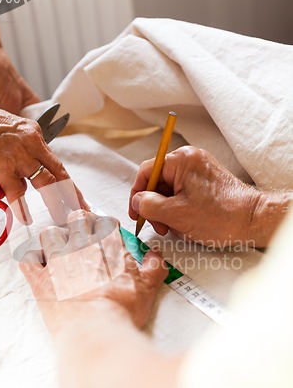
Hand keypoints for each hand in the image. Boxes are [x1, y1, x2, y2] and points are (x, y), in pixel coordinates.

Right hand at [0, 92, 86, 222]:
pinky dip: (22, 207)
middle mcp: (31, 144)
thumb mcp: (9, 135)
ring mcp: (18, 155)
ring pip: (46, 183)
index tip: (78, 198)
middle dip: (72, 195)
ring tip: (61, 218)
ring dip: (55, 203)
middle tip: (81, 212)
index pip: (56, 164)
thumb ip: (20, 154)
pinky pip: (17, 191)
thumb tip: (23, 177)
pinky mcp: (2, 166)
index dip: (69, 184)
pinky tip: (26, 218)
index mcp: (34, 136)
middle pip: (59, 174)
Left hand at [20, 210, 167, 332]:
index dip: (106, 226)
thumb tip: (155, 254)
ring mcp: (58, 262)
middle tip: (83, 235)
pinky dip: (32, 259)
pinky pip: (28, 259)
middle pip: (77, 219)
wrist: (95, 332)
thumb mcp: (148, 288)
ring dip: (54, 239)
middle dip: (80, 223)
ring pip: (50, 234)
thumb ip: (154, 266)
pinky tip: (39, 264)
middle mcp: (81, 248)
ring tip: (59, 250)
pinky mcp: (41, 280)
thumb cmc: (121, 311)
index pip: (106, 222)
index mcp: (108, 246)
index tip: (107, 234)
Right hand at [129, 146, 262, 246]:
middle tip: (159, 225)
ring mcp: (199, 170)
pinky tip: (184, 223)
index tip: (135, 212)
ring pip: (170, 190)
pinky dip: (179, 208)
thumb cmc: (220, 216)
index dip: (137, 194)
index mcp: (181, 160)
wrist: (252, 221)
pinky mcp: (206, 182)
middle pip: (158, 181)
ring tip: (174, 227)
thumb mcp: (175, 214)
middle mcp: (190, 160)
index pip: (147, 171)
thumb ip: (149, 205)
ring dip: (167, 210)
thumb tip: (137, 201)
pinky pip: (183, 193)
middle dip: (155, 206)